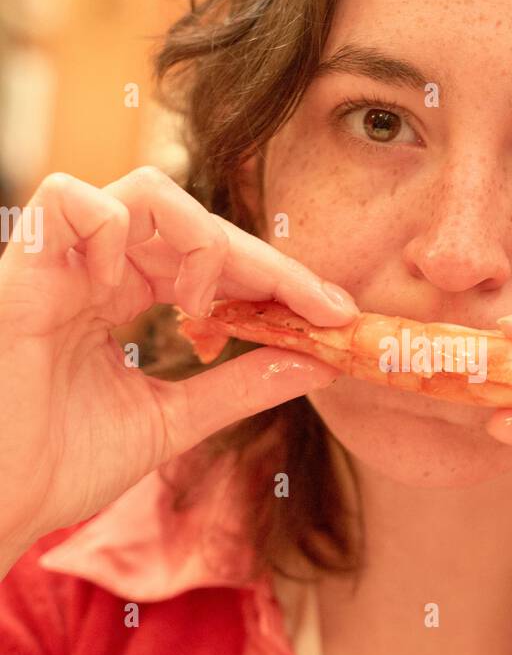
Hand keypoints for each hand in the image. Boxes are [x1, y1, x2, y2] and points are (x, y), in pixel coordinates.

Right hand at [0, 166, 358, 553]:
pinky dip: (114, 226)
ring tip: (209, 307)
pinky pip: (67, 199)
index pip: (216, 258)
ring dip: (202, 238)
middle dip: (265, 261)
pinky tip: (137, 292)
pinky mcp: (21, 271)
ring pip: (144, 191)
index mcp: (123, 294)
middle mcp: (96, 267)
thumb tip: (321, 363)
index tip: (337, 314)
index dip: (279, 278)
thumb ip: (239, 385)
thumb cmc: (61, 464)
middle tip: (316, 307)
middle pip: (196, 219)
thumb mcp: (172, 419)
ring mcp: (60, 262)